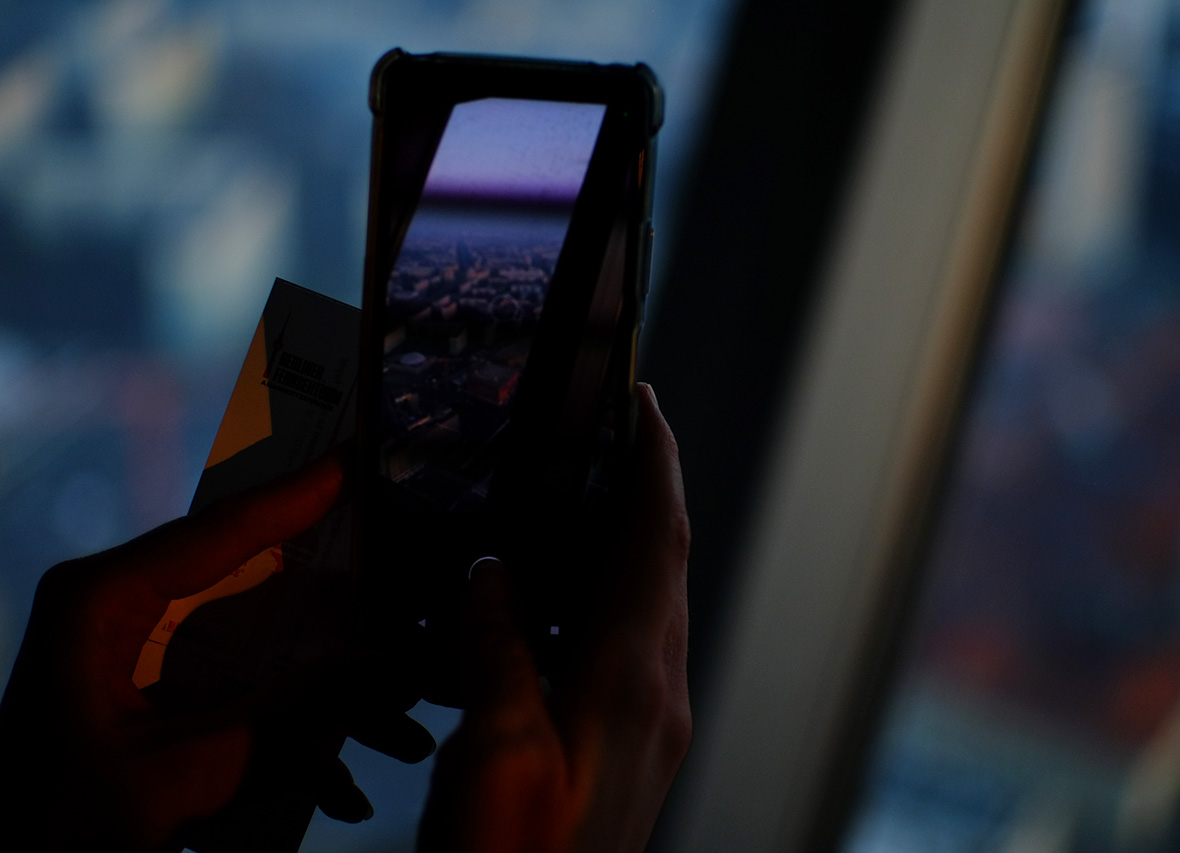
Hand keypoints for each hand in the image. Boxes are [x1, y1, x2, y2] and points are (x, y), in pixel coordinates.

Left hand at [0, 456, 432, 850]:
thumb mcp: (179, 776)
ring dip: (320, 678)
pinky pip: (234, 680)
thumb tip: (389, 671)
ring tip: (392, 714)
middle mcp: (116, 604)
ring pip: (251, 631)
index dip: (298, 494)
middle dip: (327, 583)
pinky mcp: (144, 684)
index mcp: (103, 602)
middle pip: (244, 569)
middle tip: (391, 540)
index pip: (221, 530)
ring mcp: (129, 643)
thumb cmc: (60, 825)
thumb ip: (288, 720)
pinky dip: (286, 722)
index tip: (357, 457)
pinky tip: (339, 781)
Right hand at [419, 383, 691, 851]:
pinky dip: (611, 594)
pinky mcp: (635, 746)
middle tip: (615, 431)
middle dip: (650, 485)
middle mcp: (658, 691)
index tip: (644, 404)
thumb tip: (491, 575)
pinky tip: (562, 599)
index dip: (654, 463)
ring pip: (654, 598)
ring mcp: (654, 721)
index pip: (656, 539)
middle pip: (666, 559)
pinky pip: (635, 642)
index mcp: (630, 678)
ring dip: (634, 537)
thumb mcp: (492, 754)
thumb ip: (496, 652)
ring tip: (587, 495)